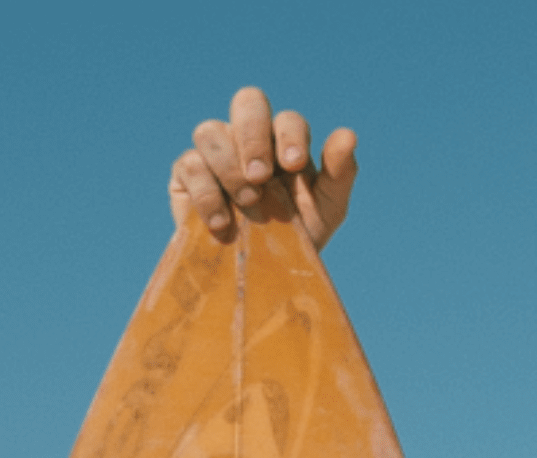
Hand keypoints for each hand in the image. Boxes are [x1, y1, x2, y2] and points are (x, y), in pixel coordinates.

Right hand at [167, 86, 357, 251]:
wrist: (265, 276)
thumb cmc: (299, 237)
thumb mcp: (327, 209)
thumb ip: (340, 173)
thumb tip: (349, 134)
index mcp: (284, 141)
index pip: (286, 119)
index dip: (289, 135)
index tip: (293, 166)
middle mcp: (248, 137)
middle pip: (247, 102)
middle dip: (253, 136)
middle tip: (260, 176)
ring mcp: (215, 153)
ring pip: (210, 131)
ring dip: (229, 167)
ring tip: (247, 203)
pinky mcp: (187, 175)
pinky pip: (189, 165)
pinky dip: (206, 193)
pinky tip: (223, 224)